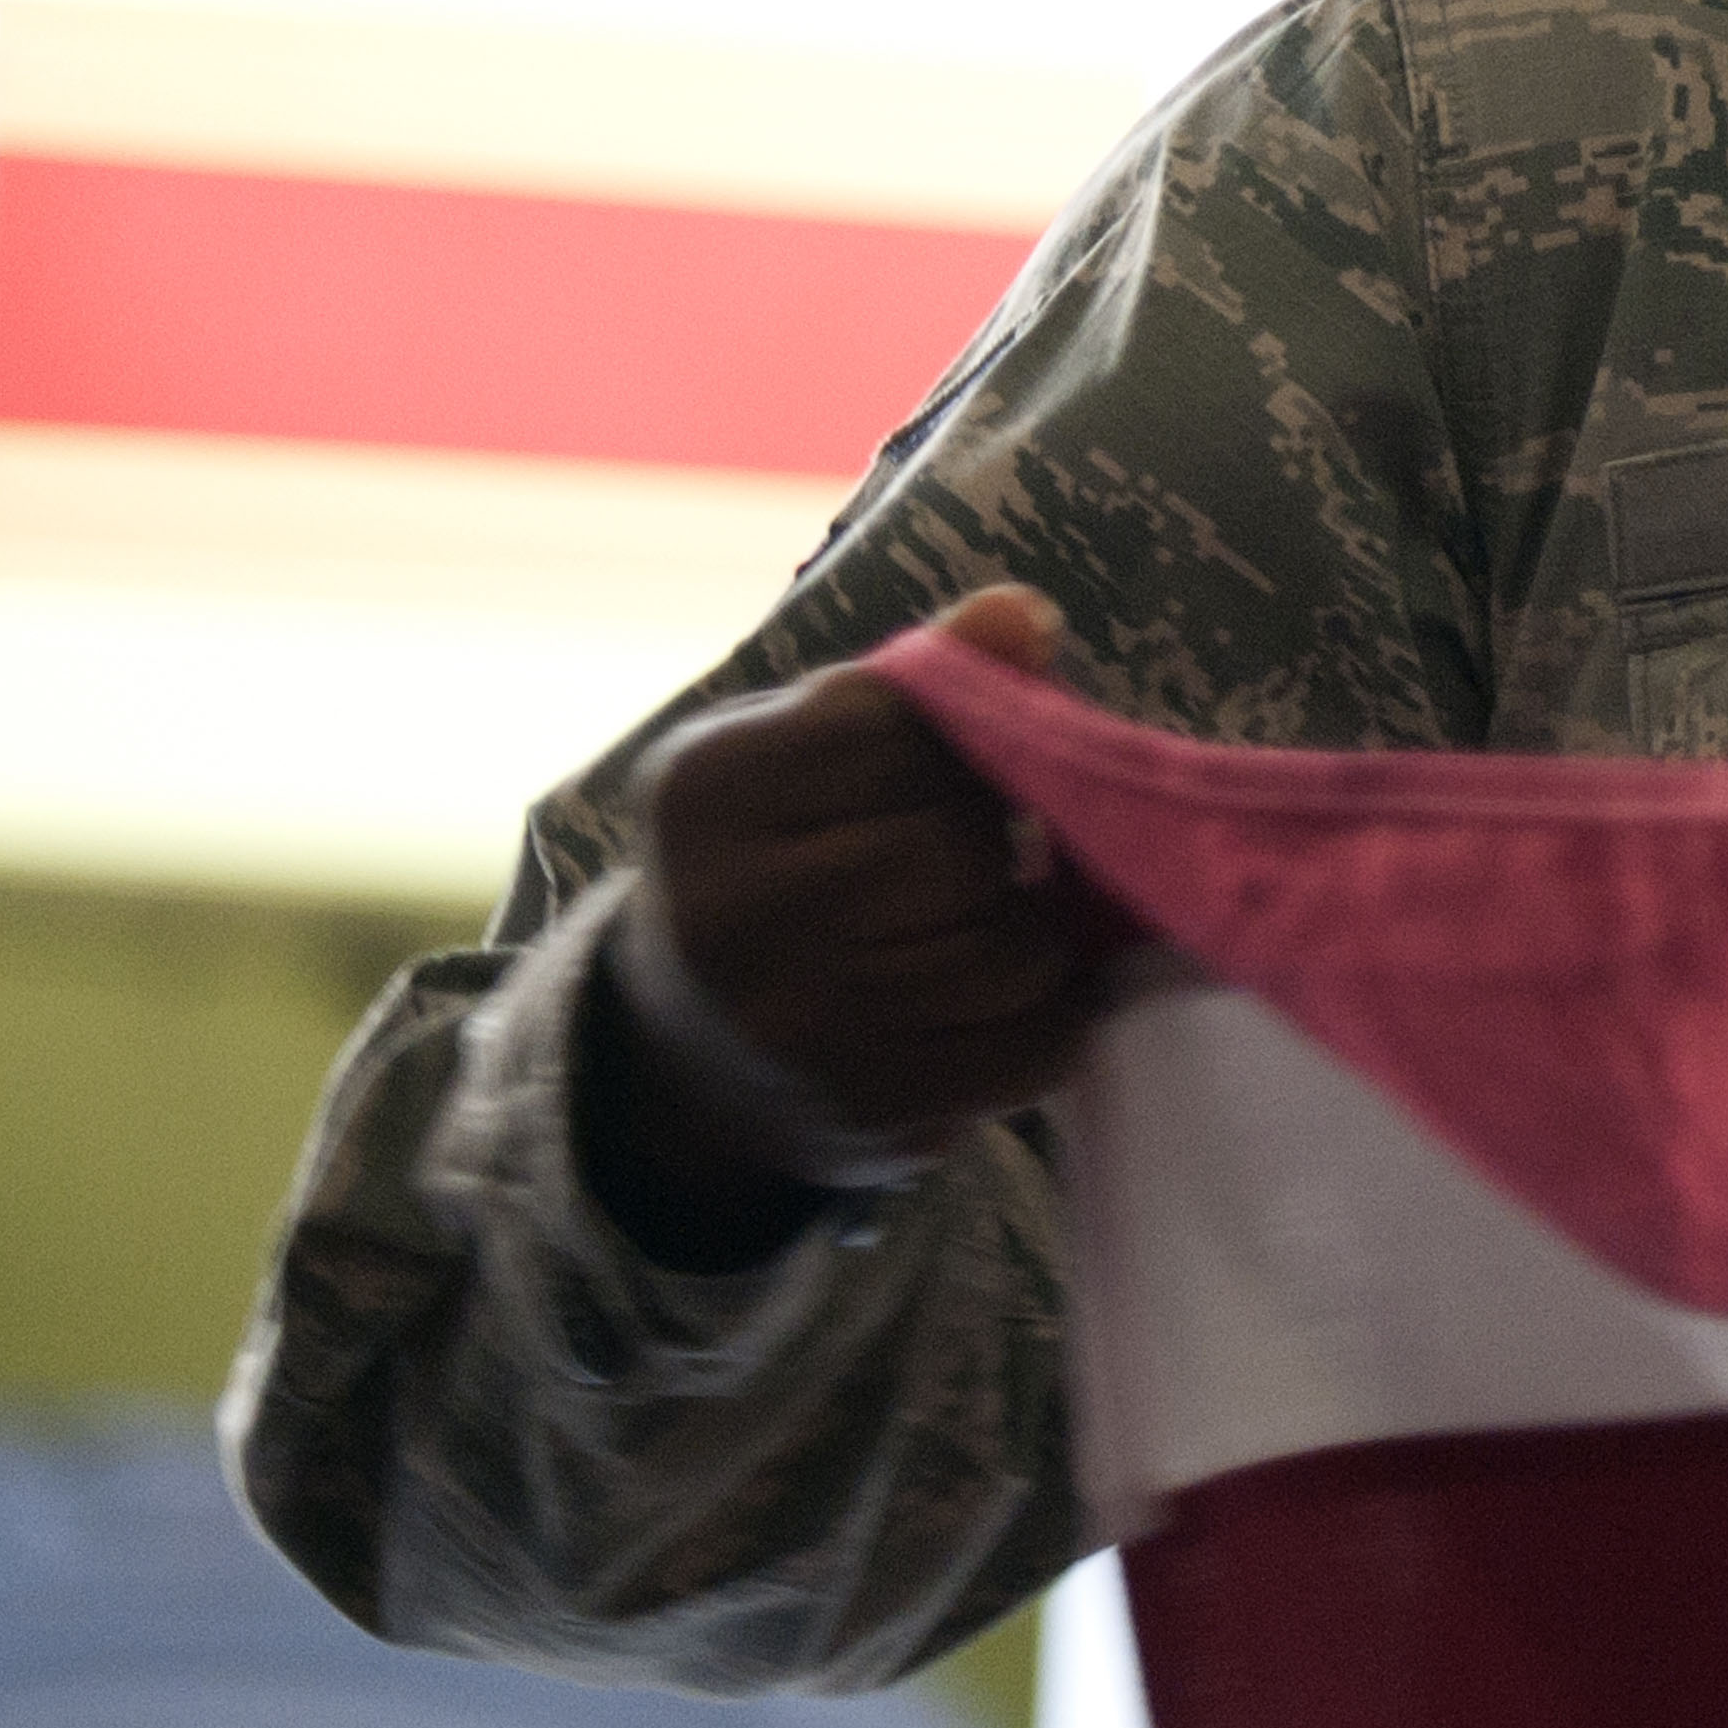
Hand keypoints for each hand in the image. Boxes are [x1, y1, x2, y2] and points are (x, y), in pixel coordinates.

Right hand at [571, 587, 1109, 1264]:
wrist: (682, 1055)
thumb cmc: (777, 860)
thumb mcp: (805, 751)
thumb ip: (918, 682)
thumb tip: (1024, 616)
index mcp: (708, 788)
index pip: (905, 724)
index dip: (954, 742)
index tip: (932, 770)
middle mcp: (735, 911)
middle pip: (962, 844)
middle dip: (990, 843)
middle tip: (959, 860)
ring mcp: (799, 1025)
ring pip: (1015, 947)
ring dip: (1026, 932)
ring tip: (972, 927)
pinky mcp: (870, 1111)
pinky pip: (1037, 1043)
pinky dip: (1045, 1015)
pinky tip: (989, 1000)